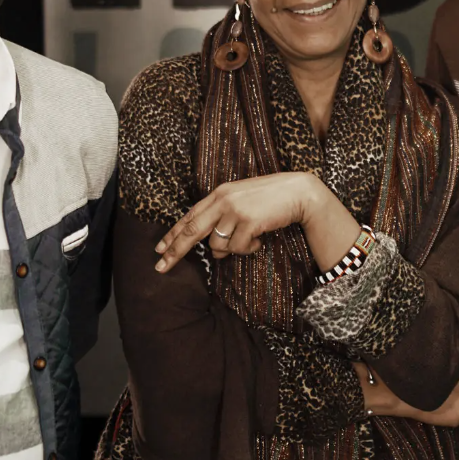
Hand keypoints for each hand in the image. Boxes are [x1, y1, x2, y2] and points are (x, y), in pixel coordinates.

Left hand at [153, 173, 316, 271]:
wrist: (298, 192)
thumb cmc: (272, 199)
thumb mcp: (243, 204)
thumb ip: (225, 222)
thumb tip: (215, 251)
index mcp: (219, 193)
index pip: (190, 216)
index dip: (173, 233)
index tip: (159, 248)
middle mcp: (223, 200)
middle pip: (192, 230)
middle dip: (175, 251)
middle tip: (161, 267)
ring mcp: (235, 210)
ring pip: (218, 245)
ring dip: (232, 250)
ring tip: (250, 240)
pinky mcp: (248, 222)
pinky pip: (238, 248)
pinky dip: (248, 250)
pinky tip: (259, 241)